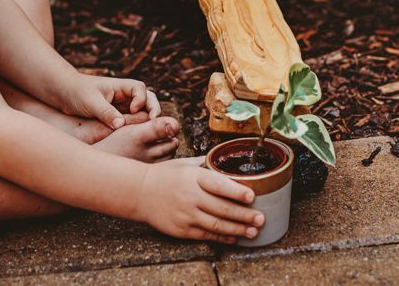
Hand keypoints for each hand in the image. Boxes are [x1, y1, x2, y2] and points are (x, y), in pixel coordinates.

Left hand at [63, 73, 161, 129]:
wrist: (65, 94)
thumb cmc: (77, 92)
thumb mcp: (91, 102)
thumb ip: (106, 112)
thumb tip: (121, 125)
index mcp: (120, 86)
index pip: (140, 89)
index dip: (141, 99)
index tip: (132, 110)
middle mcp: (125, 95)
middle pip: (148, 99)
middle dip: (153, 109)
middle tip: (154, 122)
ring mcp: (123, 106)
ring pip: (142, 111)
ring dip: (147, 119)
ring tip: (149, 130)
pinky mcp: (118, 117)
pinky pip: (132, 121)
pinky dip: (137, 127)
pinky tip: (137, 136)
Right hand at [135, 158, 263, 242]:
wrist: (138, 192)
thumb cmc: (163, 175)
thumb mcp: (183, 163)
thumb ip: (205, 165)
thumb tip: (224, 161)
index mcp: (193, 177)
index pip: (218, 185)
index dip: (236, 191)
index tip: (252, 195)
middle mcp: (191, 196)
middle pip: (222, 208)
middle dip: (244, 215)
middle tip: (261, 218)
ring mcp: (186, 215)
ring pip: (217, 225)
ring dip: (238, 229)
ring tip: (254, 231)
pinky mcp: (181, 229)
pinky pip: (206, 235)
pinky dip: (222, 238)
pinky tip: (235, 237)